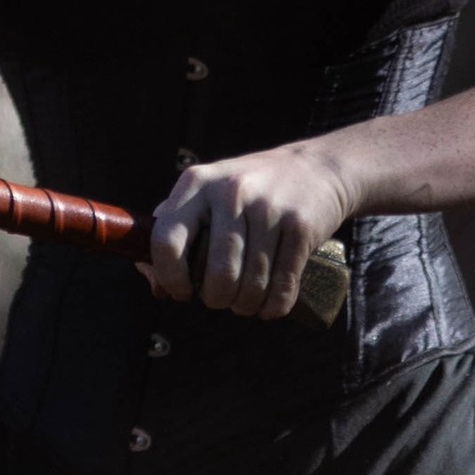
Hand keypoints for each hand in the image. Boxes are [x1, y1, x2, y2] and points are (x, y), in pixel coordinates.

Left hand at [147, 141, 348, 317]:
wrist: (316, 168)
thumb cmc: (248, 193)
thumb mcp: (205, 197)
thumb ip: (173, 235)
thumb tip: (157, 287)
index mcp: (196, 183)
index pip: (166, 242)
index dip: (171, 277)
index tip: (182, 290)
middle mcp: (231, 191)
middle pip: (217, 274)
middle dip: (217, 299)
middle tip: (221, 297)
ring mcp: (269, 208)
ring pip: (251, 285)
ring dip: (246, 305)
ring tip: (245, 300)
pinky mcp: (300, 225)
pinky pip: (283, 285)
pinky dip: (274, 306)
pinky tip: (269, 304)